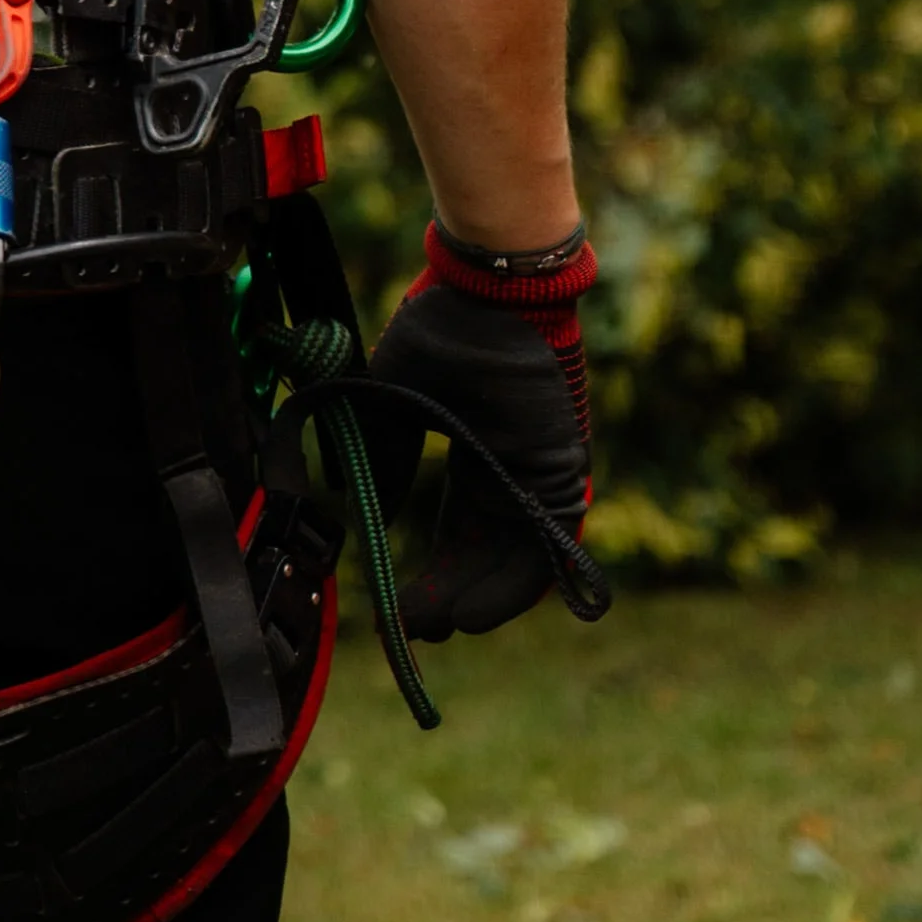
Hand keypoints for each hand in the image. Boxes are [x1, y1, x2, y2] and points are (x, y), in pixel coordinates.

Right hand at [360, 225, 600, 636]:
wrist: (489, 289)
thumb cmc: (443, 328)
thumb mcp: (394, 395)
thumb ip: (380, 451)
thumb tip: (359, 507)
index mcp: (477, 454)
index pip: (459, 534)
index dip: (430, 573)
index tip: (397, 607)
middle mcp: (513, 473)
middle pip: (486, 556)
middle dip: (449, 597)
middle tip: (412, 632)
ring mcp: (542, 475)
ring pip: (518, 562)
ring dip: (479, 602)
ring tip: (437, 630)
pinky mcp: (563, 474)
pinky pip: (546, 548)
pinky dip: (514, 588)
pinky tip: (472, 612)